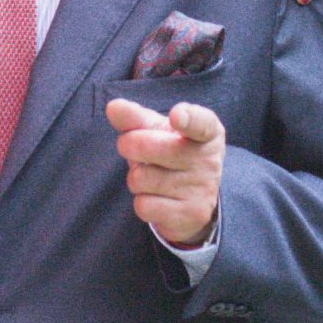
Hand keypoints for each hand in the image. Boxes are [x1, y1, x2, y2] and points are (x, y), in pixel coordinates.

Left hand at [107, 97, 224, 247]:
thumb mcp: (158, 130)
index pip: (200, 122)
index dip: (187, 118)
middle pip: (146, 147)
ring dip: (136, 178)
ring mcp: (202, 188)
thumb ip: (135, 117)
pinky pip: (144, 206)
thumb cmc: (172, 151)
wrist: (195, 197)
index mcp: (207, 131)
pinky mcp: (192, 214)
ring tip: (152, 176)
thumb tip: (113, 107)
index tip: (176, 116)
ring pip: (140, 179)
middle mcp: (209, 159)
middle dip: (129, 146)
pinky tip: (157, 198)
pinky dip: (143, 202)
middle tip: (132, 148)